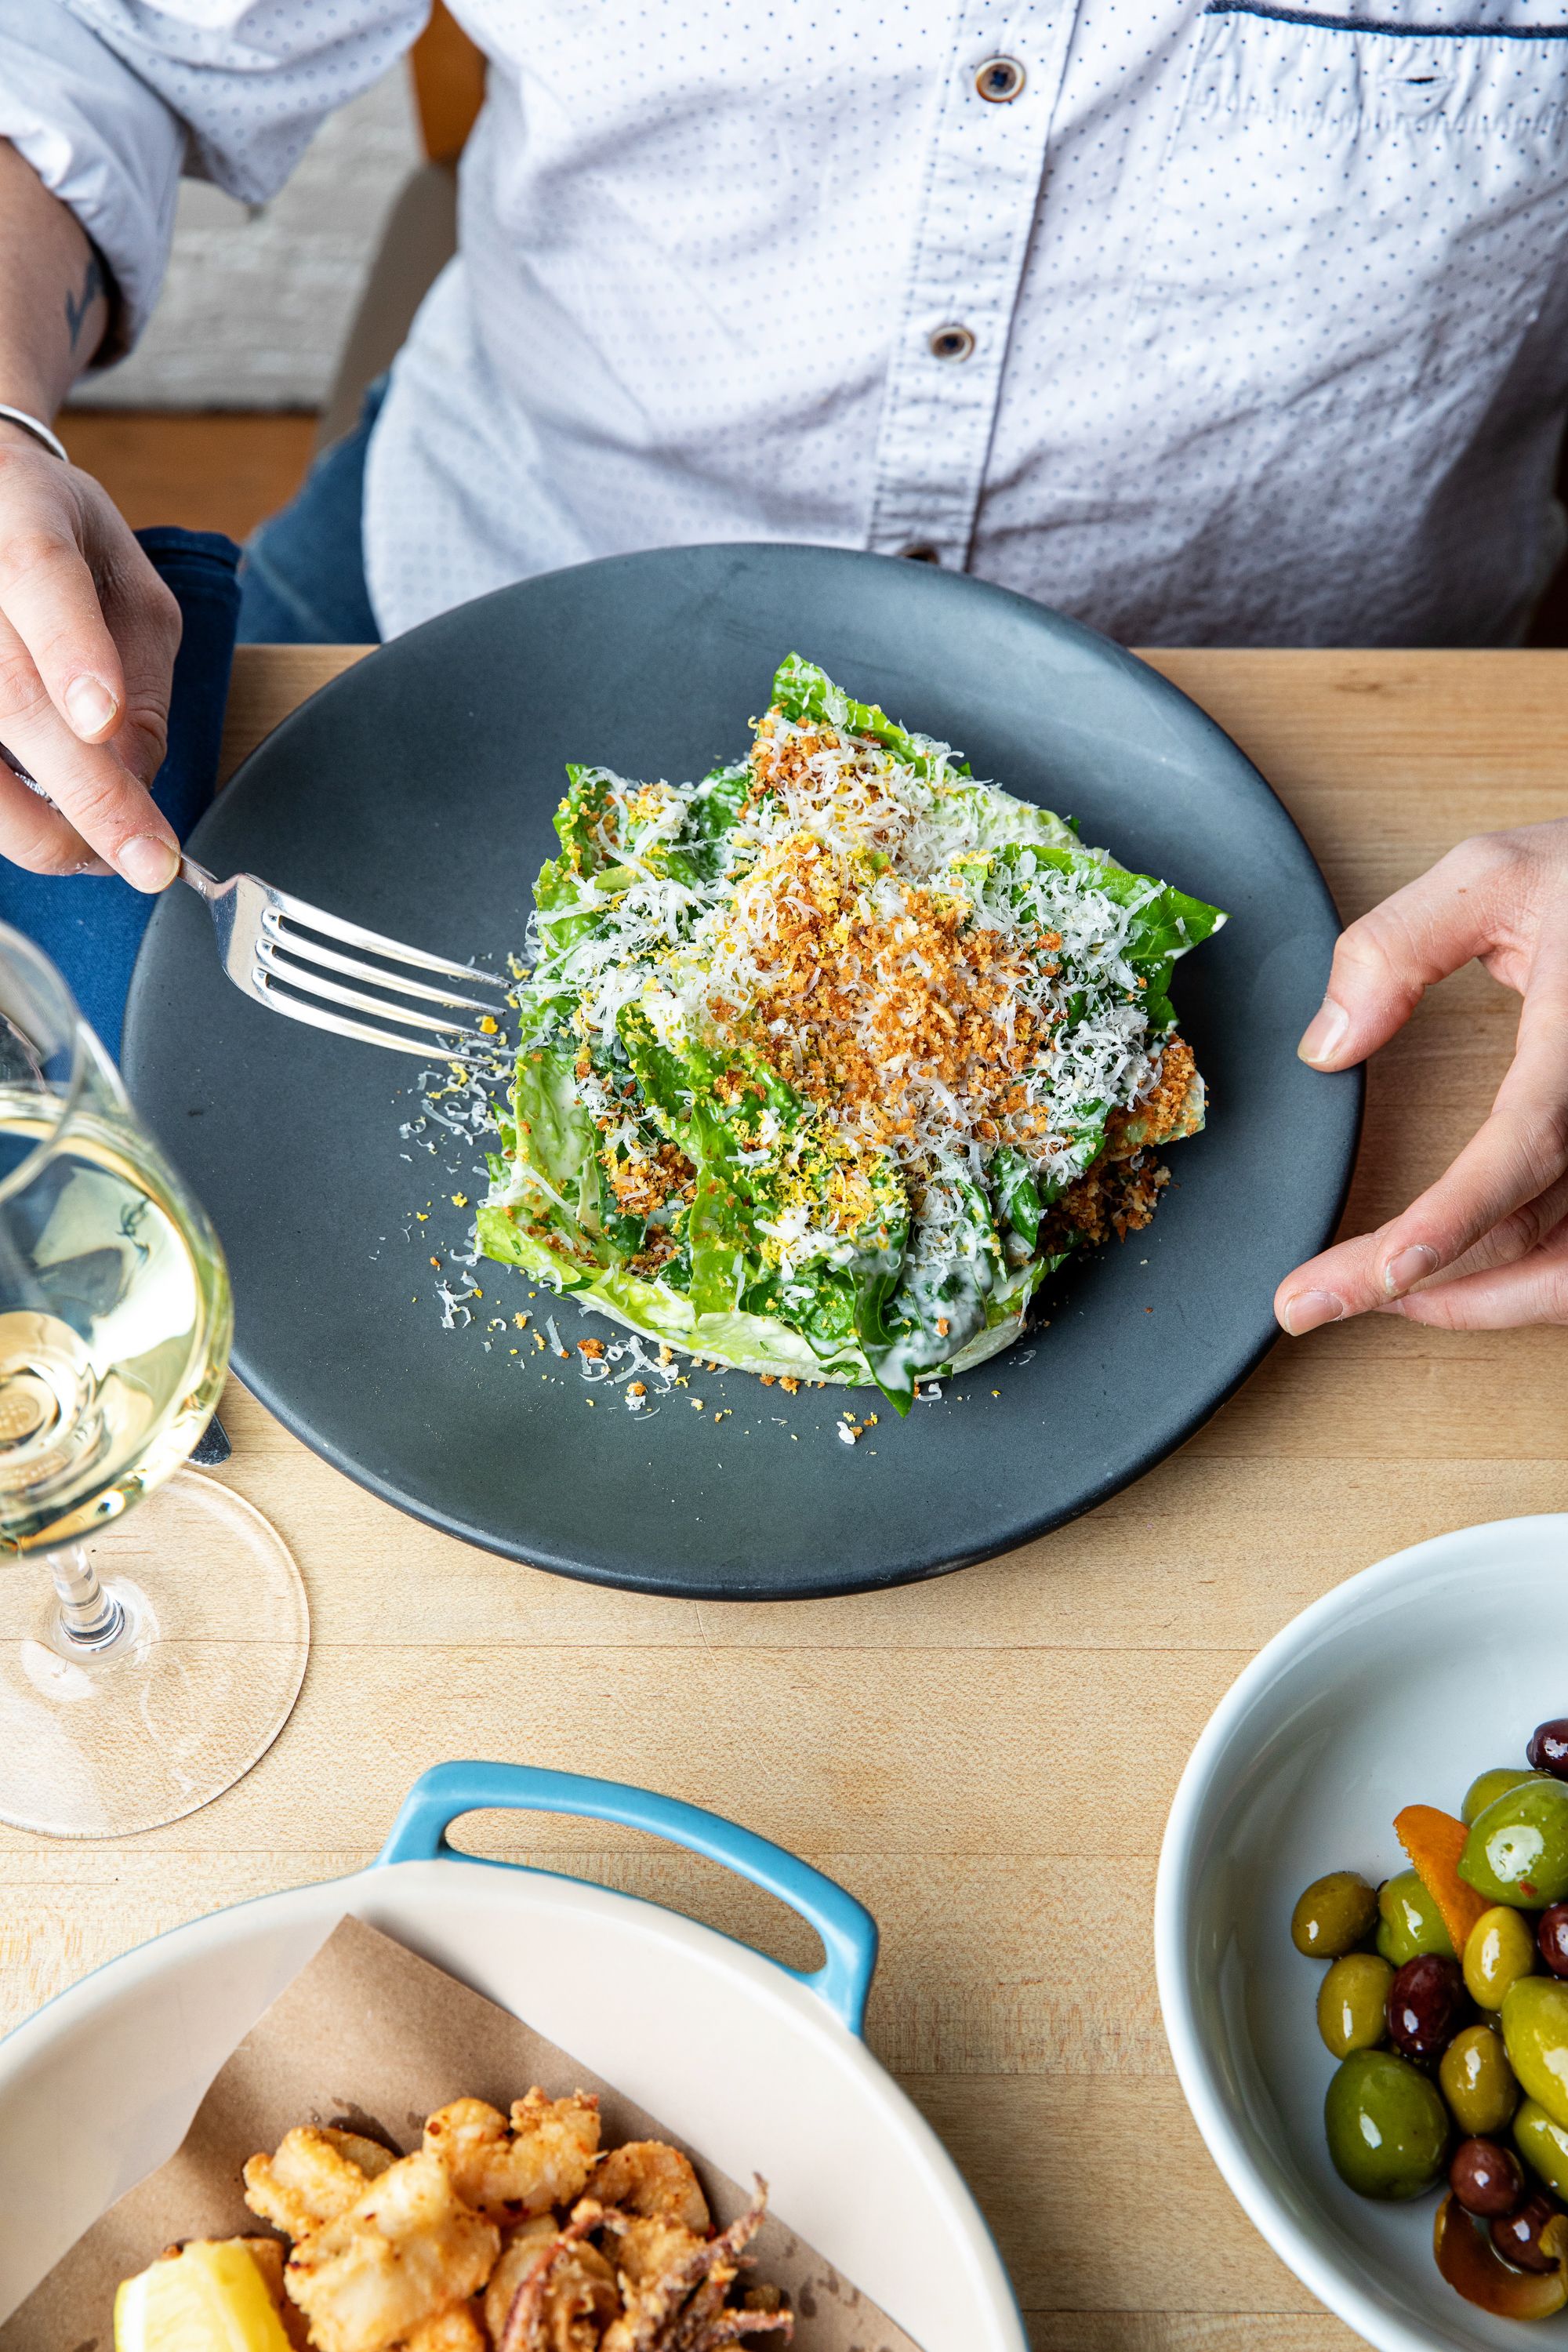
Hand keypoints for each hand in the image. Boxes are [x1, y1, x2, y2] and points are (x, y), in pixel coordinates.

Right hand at [0, 422, 180, 887]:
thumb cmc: (55, 544)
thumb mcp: (127, 584)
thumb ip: (140, 670)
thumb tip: (138, 772)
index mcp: (22, 515)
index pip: (43, 579)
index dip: (72, 652)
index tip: (103, 722)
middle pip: (10, 691)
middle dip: (86, 791)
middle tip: (147, 860)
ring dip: (37, 826)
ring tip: (104, 858)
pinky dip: (7, 818)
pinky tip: (51, 833)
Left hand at [1275, 820, 1567, 1332]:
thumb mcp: (1496, 875)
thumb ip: (1397, 946)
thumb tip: (1324, 1046)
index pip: (1527, 1146)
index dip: (1454, 1218)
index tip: (1383, 1270)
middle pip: (1531, 1232)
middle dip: (1415, 1283)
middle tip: (1307, 1304)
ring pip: (1565, 1271)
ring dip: (1468, 1301)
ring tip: (1362, 1297)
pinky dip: (1516, 1287)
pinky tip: (1444, 1282)